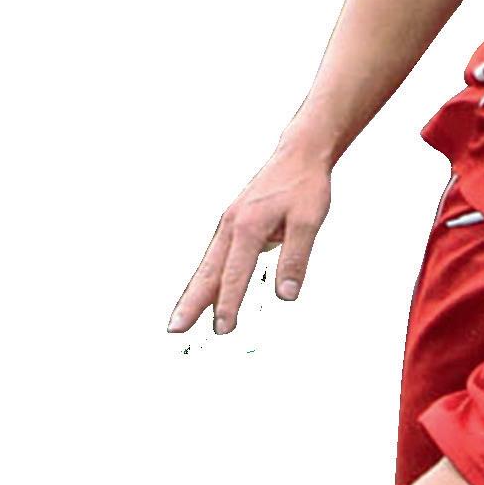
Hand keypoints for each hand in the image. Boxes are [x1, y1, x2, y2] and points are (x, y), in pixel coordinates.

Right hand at [168, 137, 332, 334]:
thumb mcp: (309, 220)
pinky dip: (206, 279)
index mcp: (247, 226)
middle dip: (191, 303)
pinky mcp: (233, 225)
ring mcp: (229, 225)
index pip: (235, 274)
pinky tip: (205, 294)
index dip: (228, 303)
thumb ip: (296, 257)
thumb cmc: (305, 186)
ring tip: (181, 319)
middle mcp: (231, 226)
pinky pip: (216, 258)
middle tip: (174, 330)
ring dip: (194, 293)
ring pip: (207, 266)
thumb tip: (286, 296)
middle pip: (207, 272)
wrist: (299, 154)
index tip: (222, 329)